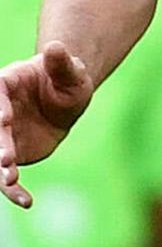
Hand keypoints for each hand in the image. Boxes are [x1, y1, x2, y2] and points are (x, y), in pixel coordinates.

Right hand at [0, 42, 91, 207]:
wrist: (66, 97)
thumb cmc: (67, 79)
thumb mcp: (71, 71)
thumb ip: (61, 63)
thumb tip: (56, 46)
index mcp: (5, 84)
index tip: (2, 120)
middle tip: (5, 160)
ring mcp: (1, 135)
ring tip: (11, 180)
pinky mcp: (11, 154)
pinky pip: (8, 176)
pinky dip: (14, 190)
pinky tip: (26, 201)